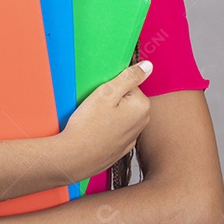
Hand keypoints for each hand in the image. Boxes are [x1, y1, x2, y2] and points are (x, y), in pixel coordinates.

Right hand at [61, 60, 152, 178]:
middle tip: (95, 108)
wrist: (75, 158)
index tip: (99, 96)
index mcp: (142, 106)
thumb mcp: (106, 93)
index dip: (111, 88)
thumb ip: (129, 77)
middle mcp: (143, 122)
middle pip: (127, 100)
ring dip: (109, 114)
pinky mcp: (122, 148)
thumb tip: (148, 66)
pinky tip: (95, 133)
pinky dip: (107, 129)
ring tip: (93, 121)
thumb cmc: (88, 125)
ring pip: (121, 115)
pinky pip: (116, 130)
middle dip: (112, 100)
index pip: (129, 85)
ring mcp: (133, 137)